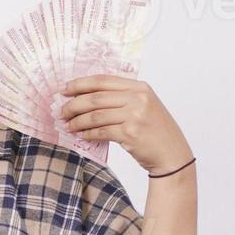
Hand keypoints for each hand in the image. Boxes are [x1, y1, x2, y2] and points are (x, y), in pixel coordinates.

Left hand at [53, 75, 193, 176]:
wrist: (172, 154)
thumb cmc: (155, 131)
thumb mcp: (144, 106)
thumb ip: (122, 97)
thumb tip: (86, 96)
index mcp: (140, 87)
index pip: (103, 80)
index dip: (80, 84)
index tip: (64, 89)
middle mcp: (138, 98)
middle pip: (96, 98)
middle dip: (74, 104)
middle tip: (61, 111)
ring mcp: (135, 115)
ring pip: (96, 115)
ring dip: (78, 121)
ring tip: (68, 125)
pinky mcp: (130, 133)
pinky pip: (101, 131)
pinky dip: (88, 133)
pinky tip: (81, 135)